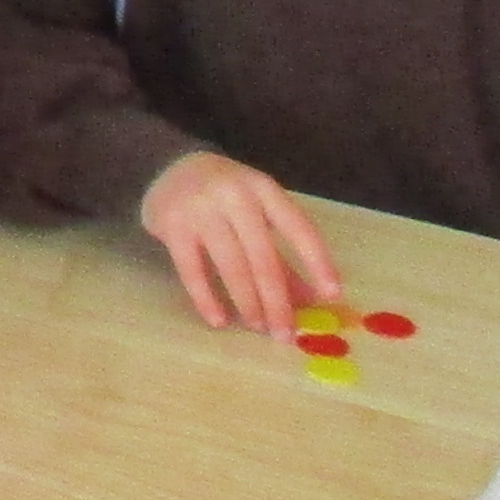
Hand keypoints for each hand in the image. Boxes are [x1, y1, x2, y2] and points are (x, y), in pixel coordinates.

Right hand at [139, 148, 341, 329]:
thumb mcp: (257, 214)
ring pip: (231, 265)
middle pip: (263, 256)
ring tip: (258, 326)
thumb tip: (308, 302)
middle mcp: (235, 196)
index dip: (317, 263)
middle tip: (285, 333)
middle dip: (277, 300)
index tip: (331, 296)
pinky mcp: (172, 226)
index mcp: (264, 190)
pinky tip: (219, 321)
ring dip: (248, 302)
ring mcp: (201, 210)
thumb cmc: (225, 196)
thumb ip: (282, 256)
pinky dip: (207, 299)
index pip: (298, 228)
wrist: (168, 166)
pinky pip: (192, 270)